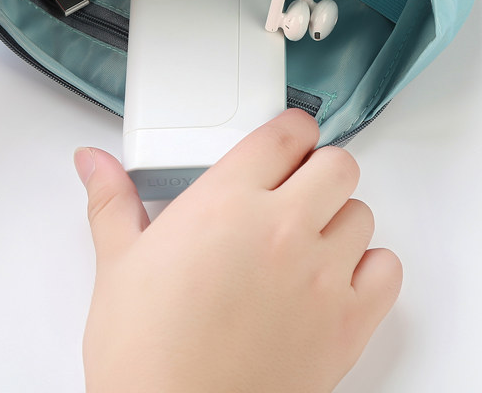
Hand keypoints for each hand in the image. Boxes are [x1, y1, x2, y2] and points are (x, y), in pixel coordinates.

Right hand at [75, 109, 402, 392]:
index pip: (286, 133)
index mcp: (225, 201)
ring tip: (306, 239)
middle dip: (318, 169)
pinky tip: (335, 278)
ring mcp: (320, 275)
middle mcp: (280, 228)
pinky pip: (388, 270)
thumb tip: (93, 163)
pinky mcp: (347, 323)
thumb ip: (112, 200)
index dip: (290, 130)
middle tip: (294, 190)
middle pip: (338, 164)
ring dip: (339, 218)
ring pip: (362, 212)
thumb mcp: (118, 262)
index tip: (284, 142)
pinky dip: (370, 267)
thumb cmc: (144, 352)